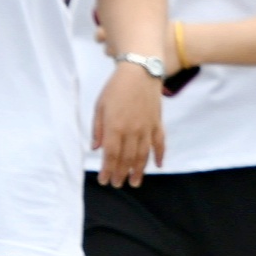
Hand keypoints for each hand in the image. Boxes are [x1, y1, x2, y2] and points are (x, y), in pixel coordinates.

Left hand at [91, 59, 166, 189]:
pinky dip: (160, 155)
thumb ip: (98, 129)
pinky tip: (157, 165)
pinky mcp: (157, 123)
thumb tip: (95, 148)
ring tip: (134, 182)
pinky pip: (160, 143)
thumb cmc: (116, 87)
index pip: (111, 155)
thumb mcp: (100, 106)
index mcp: (115, 127)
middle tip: (118, 184)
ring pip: (143, 155)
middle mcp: (132, 131)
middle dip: (121, 174)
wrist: (140, 70)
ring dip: (138, 171)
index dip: (108, 170)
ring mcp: (147, 128)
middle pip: (126, 158)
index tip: (104, 181)